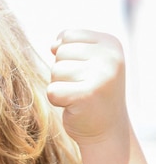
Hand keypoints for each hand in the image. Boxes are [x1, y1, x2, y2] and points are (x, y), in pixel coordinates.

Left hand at [48, 29, 127, 145]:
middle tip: (81, 86)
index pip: (69, 35)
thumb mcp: (88, 61)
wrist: (106, 128)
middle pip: (61, 53)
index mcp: (111, 43)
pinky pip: (52, 91)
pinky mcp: (86, 96)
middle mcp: (110, 57)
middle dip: (63, 71)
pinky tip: (73, 105)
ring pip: (55, 71)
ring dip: (60, 85)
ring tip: (78, 95)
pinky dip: (57, 100)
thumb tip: (53, 45)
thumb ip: (71, 46)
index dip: (67, 55)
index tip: (84, 71)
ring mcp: (101, 76)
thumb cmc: (91, 91)